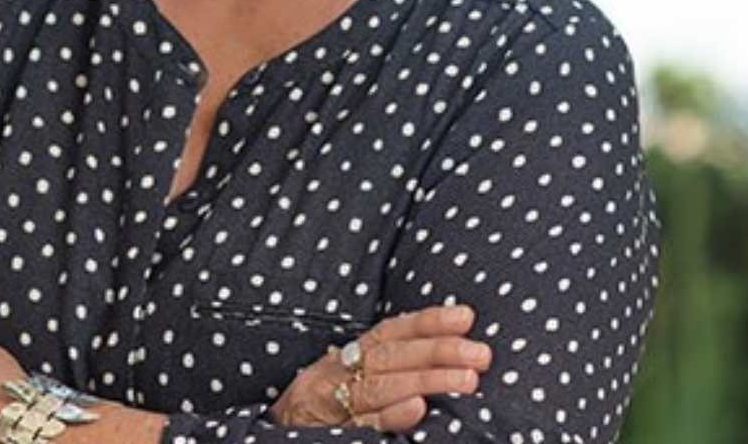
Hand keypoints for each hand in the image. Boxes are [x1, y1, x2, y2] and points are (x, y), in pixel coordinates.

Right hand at [270, 305, 491, 433]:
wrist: (267, 440)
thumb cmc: (314, 417)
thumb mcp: (340, 385)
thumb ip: (380, 371)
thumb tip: (441, 359)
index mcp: (341, 359)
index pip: (387, 333)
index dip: (426, 323)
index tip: (465, 317)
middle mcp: (332, 376)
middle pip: (387, 358)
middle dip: (436, 352)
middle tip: (480, 354)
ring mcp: (327, 407)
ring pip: (377, 387)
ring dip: (424, 380)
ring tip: (466, 379)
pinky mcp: (323, 436)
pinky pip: (359, 427)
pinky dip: (389, 418)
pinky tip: (418, 411)